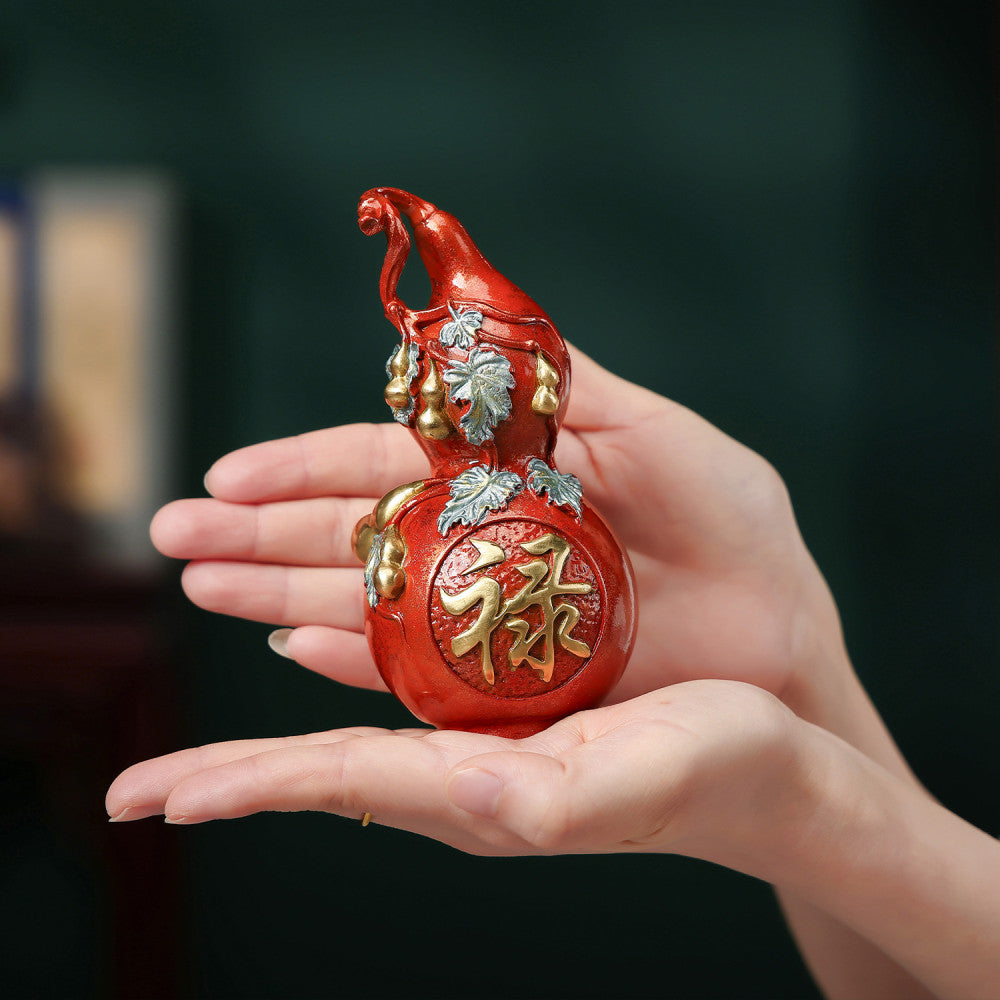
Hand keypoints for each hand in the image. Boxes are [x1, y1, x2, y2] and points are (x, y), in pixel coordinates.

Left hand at [106, 678, 805, 860]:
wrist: (768, 769)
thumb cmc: (714, 775)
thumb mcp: (627, 785)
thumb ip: (535, 802)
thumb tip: (451, 794)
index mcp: (478, 795)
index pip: (338, 789)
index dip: (246, 789)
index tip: (150, 802)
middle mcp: (463, 775)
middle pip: (320, 769)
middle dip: (229, 769)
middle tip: (133, 786)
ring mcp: (482, 745)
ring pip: (349, 724)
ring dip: (269, 717)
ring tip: (198, 719)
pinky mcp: (509, 715)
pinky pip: (401, 693)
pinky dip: (342, 672)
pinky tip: (308, 650)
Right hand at [150, 346, 845, 713]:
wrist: (783, 646)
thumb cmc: (735, 531)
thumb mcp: (654, 432)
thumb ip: (559, 381)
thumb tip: (461, 340)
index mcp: (506, 474)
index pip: (382, 463)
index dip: (304, 467)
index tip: (227, 473)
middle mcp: (480, 542)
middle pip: (352, 533)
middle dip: (261, 533)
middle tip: (176, 536)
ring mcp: (481, 615)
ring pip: (361, 599)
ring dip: (279, 594)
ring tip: (203, 586)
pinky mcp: (496, 684)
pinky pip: (405, 671)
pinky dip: (348, 661)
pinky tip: (289, 651)